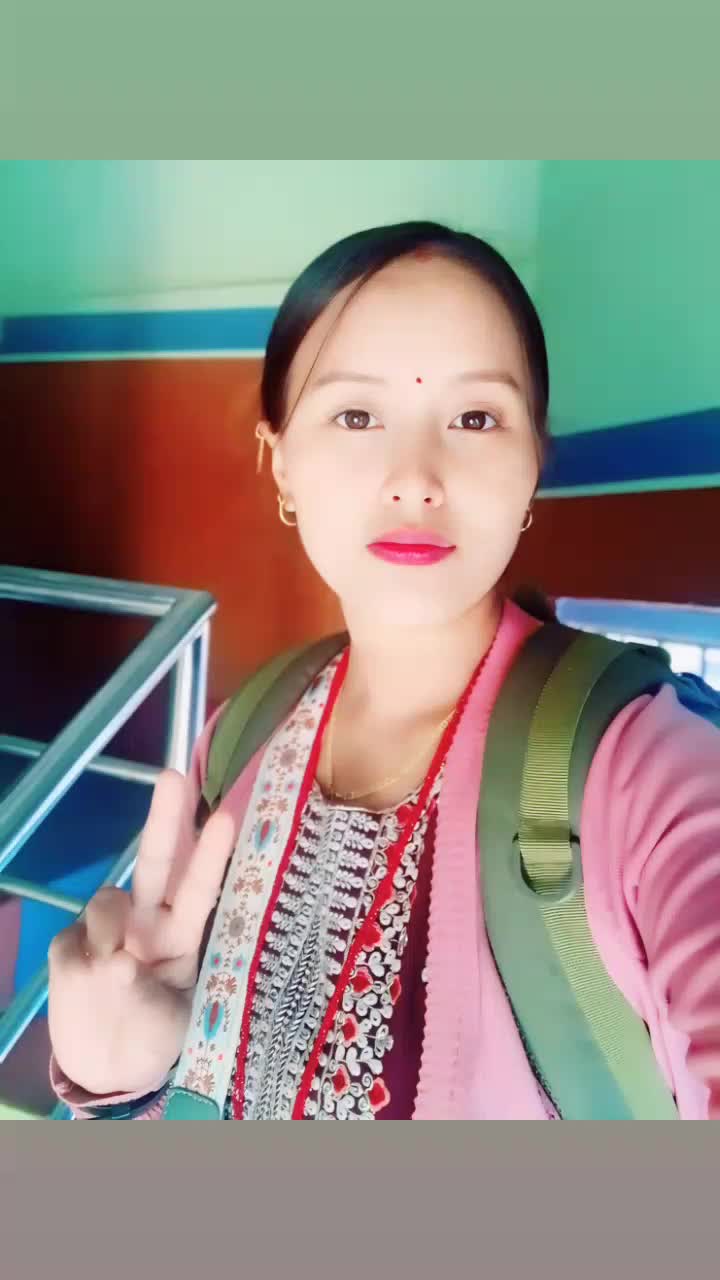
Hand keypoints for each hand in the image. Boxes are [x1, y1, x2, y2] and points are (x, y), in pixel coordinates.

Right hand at [48, 769, 235, 1095]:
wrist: (105, 1065)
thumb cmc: (152, 1037)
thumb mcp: (165, 1025)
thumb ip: (143, 992)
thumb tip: (115, 959)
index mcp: (184, 935)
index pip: (200, 889)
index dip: (211, 855)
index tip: (228, 817)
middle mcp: (150, 921)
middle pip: (158, 862)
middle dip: (166, 818)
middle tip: (173, 777)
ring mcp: (110, 928)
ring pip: (107, 902)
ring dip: (109, 933)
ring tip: (114, 980)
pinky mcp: (70, 943)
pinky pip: (73, 942)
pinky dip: (79, 964)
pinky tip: (86, 986)